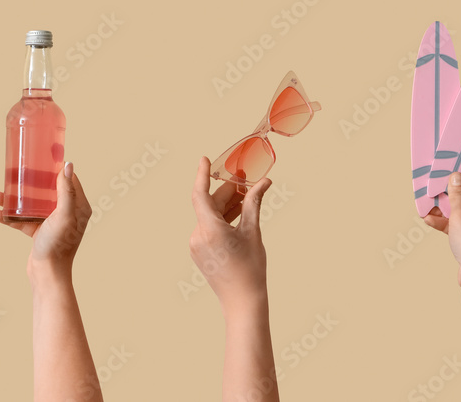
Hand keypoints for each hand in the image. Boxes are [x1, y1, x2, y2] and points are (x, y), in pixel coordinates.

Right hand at [0, 162, 92, 278]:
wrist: (47, 275)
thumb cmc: (58, 245)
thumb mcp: (63, 215)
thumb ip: (66, 190)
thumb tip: (68, 164)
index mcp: (78, 207)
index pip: (68, 181)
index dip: (55, 168)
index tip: (42, 157)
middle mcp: (66, 213)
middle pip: (46, 190)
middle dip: (27, 183)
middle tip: (13, 174)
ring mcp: (51, 223)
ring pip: (30, 205)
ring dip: (12, 199)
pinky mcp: (38, 233)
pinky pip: (22, 219)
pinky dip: (9, 216)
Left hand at [189, 157, 271, 311]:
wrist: (242, 301)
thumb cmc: (250, 268)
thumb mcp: (253, 232)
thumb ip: (253, 204)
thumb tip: (264, 183)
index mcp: (210, 230)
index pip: (200, 194)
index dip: (201, 174)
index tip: (204, 159)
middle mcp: (198, 236)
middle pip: (209, 205)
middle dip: (226, 192)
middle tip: (243, 178)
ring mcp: (196, 245)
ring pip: (209, 216)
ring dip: (225, 206)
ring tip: (244, 197)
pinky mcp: (199, 252)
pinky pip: (208, 228)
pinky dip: (221, 219)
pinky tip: (236, 215)